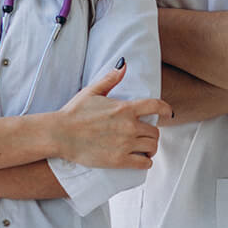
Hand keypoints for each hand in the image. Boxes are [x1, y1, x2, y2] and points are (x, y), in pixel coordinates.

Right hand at [51, 59, 173, 168]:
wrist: (59, 134)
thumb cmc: (74, 113)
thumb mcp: (92, 91)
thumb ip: (111, 79)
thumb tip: (123, 64)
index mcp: (125, 108)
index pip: (156, 106)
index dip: (165, 110)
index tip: (167, 114)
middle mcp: (129, 126)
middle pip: (155, 131)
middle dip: (152, 134)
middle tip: (146, 136)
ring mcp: (125, 144)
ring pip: (152, 147)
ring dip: (151, 148)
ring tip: (145, 149)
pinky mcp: (119, 160)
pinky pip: (144, 163)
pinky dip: (146, 162)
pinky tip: (141, 160)